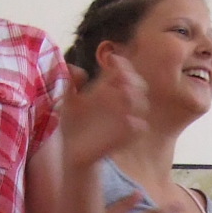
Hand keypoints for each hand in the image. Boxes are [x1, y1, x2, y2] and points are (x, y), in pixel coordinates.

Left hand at [58, 52, 147, 170]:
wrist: (72, 152)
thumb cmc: (73, 124)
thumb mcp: (68, 101)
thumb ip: (71, 83)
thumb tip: (74, 68)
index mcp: (107, 89)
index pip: (123, 70)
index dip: (122, 62)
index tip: (112, 60)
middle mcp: (119, 102)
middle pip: (138, 83)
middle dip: (134, 78)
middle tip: (121, 77)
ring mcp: (124, 119)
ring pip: (143, 104)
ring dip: (137, 97)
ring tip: (124, 93)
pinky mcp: (125, 137)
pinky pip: (140, 128)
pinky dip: (137, 124)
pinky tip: (128, 120)